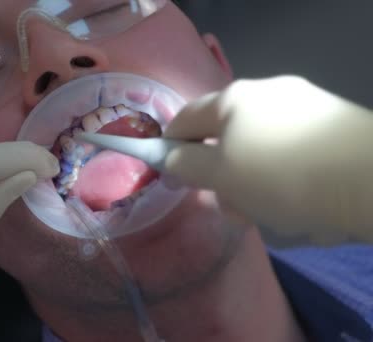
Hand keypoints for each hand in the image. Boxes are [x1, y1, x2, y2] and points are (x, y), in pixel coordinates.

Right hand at [163, 76, 372, 243]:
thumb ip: (185, 165)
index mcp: (233, 99)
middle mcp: (266, 94)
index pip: (185, 119)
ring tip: (274, 214)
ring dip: (256, 186)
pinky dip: (288, 181)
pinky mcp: (330, 128)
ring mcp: (302, 108)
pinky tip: (304, 204)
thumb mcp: (220, 176)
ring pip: (259, 153)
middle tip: (234, 209)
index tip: (170, 179)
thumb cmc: (280, 176)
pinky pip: (291, 157)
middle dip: (224, 178)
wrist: (369, 180)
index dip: (170, 148)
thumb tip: (167, 158)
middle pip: (225, 140)